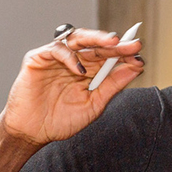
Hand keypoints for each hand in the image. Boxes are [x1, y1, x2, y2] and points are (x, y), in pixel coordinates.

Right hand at [1, 27, 143, 145]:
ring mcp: (57, 58)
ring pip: (79, 39)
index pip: (110, 57)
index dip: (125, 53)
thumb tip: (136, 67)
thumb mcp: (94, 105)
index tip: (139, 55)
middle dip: (116, 44)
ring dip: (97, 39)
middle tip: (133, 44)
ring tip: (113, 42)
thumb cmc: (61, 121)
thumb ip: (113, 86)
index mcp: (89, 71)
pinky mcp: (38, 58)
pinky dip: (70, 57)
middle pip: (97, 45)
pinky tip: (80, 69)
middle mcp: (75, 61)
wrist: (32, 133)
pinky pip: (57, 49)